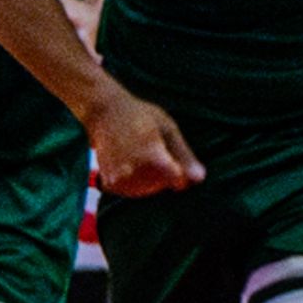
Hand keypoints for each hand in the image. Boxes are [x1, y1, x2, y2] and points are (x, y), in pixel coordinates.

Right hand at [87, 91, 202, 196]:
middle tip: (149, 146)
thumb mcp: (167, 128)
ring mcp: (120, 178)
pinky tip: (131, 161)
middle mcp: (134, 170)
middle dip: (164, 172)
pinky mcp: (111, 184)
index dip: (181, 173)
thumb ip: (184, 156)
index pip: (177, 179)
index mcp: (152, 154)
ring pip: (150, 189)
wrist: (103, 113)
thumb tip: (200, 179)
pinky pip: (135, 190)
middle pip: (163, 184)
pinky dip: (137, 181)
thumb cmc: (140, 116)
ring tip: (138, 151)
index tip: (173, 161)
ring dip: (150, 178)